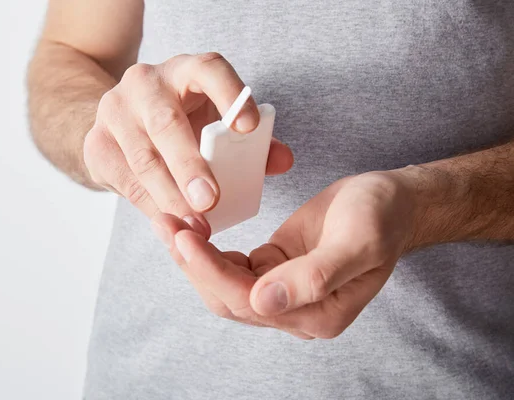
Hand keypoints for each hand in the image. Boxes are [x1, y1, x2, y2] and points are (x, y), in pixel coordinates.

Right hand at [83, 53, 293, 235]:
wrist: (122, 121)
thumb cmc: (182, 120)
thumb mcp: (215, 121)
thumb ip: (252, 141)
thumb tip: (282, 161)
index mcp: (185, 71)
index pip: (208, 69)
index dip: (229, 94)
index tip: (248, 127)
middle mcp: (145, 84)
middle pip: (166, 122)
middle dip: (189, 165)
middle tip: (210, 200)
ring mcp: (115, 112)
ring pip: (142, 158)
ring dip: (169, 195)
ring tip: (195, 224)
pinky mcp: (97, 144)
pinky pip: (125, 180)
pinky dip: (150, 205)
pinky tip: (170, 221)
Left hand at [152, 170, 416, 338]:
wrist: (391, 202)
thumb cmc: (381, 217)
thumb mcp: (358, 241)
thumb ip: (315, 277)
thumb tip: (264, 303)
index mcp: (319, 315)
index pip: (251, 302)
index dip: (213, 272)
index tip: (184, 237)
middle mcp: (296, 312)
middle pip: (229, 298)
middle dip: (193, 263)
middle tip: (166, 223)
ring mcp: (283, 292)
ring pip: (225, 283)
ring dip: (195, 257)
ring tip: (171, 222)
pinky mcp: (273, 268)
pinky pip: (232, 266)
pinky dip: (209, 249)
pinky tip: (193, 228)